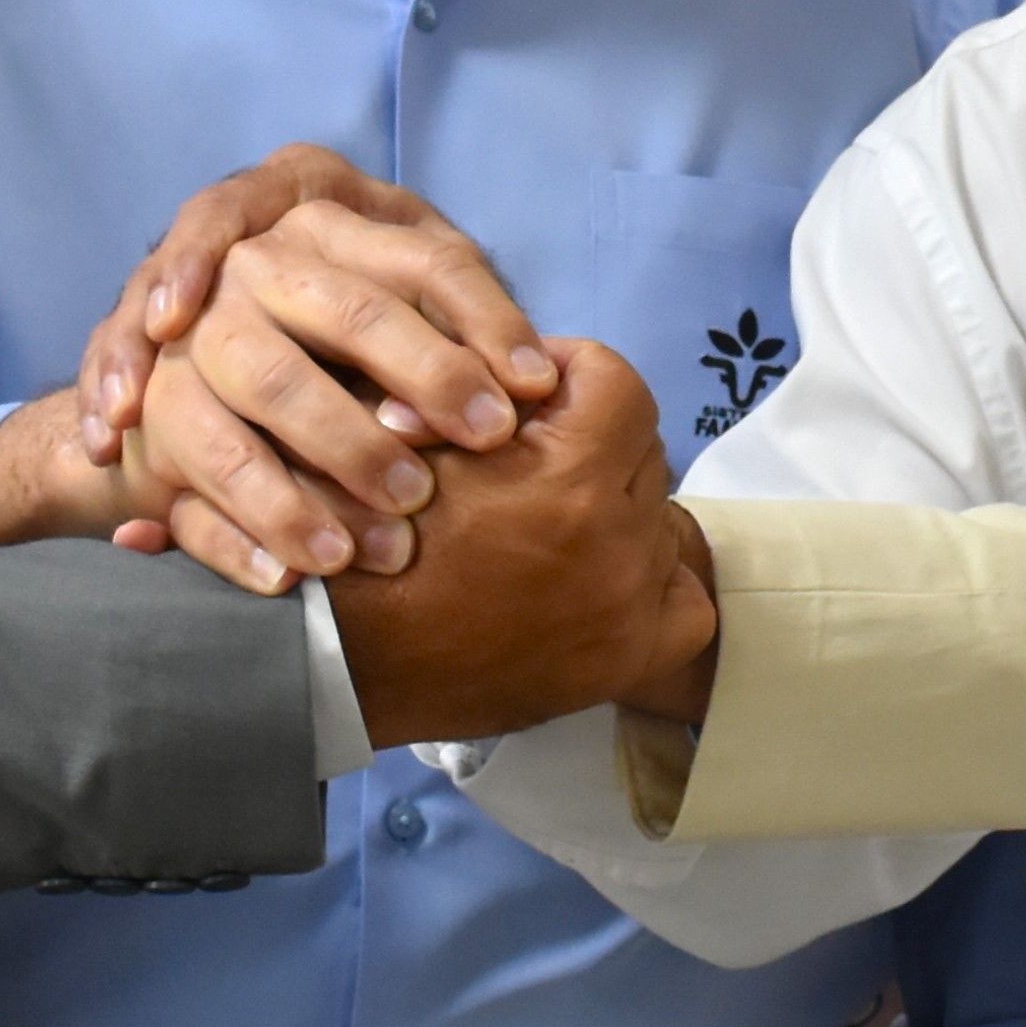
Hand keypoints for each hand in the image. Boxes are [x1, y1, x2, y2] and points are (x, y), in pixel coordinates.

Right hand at [70, 149, 555, 586]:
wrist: (170, 341)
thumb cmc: (327, 333)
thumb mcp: (390, 310)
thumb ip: (457, 330)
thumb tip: (545, 387)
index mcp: (332, 217)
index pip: (434, 261)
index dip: (490, 323)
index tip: (534, 392)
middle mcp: (263, 258)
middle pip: (350, 314)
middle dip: (421, 383)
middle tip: (444, 486)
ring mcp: (196, 323)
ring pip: (268, 381)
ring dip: (325, 468)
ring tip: (362, 556)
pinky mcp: (146, 391)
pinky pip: (188, 450)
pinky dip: (228, 524)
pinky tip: (279, 581)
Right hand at [319, 345, 723, 742]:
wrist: (339, 659)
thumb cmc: (363, 540)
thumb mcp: (415, 434)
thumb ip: (487, 387)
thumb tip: (537, 366)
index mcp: (568, 478)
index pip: (617, 381)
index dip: (567, 372)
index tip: (527, 393)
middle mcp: (616, 542)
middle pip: (643, 447)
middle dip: (592, 440)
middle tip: (531, 459)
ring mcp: (628, 606)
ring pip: (657, 518)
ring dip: (615, 509)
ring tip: (548, 523)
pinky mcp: (627, 660)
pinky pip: (685, 602)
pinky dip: (654, 582)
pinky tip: (599, 576)